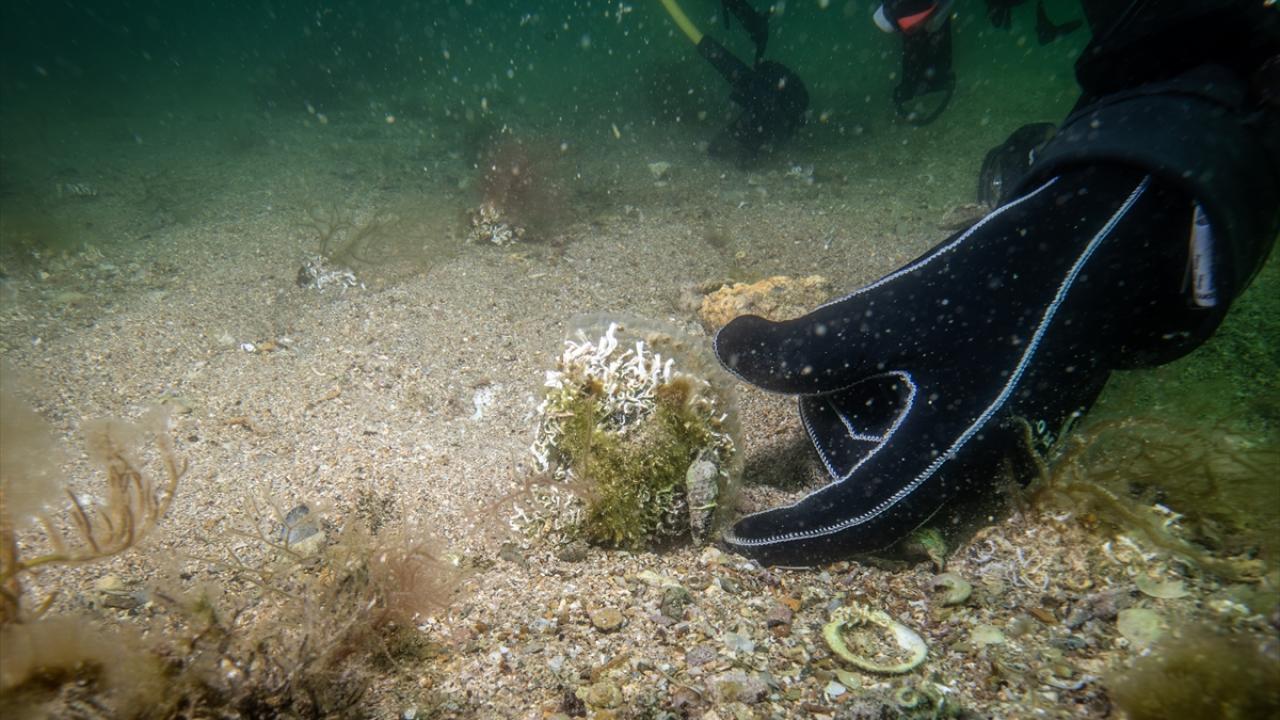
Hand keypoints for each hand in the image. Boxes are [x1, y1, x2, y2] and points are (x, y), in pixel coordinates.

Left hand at [714, 169, 1194, 563]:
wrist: (1097, 255)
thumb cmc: (998, 281)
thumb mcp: (889, 311)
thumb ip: (805, 347)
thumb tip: (724, 348)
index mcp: (953, 456)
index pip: (856, 520)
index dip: (793, 536)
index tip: (736, 541)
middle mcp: (981, 482)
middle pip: (869, 490)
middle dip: (837, 427)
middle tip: (852, 358)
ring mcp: (999, 471)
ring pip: (894, 471)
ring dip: (868, 416)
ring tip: (898, 347)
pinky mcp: (1006, 451)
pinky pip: (927, 456)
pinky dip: (898, 417)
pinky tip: (921, 362)